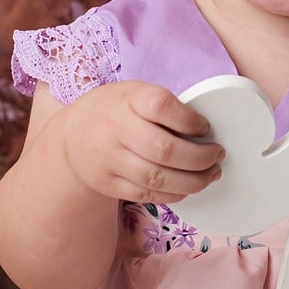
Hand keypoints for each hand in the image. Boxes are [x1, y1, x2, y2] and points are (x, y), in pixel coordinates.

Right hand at [58, 81, 223, 205]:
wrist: (72, 137)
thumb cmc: (114, 111)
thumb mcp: (134, 94)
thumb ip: (164, 106)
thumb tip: (205, 132)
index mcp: (128, 100)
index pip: (162, 107)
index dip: (190, 120)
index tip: (205, 128)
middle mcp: (115, 129)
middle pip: (165, 150)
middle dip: (201, 158)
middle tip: (217, 156)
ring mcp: (109, 159)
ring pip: (158, 178)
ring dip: (193, 181)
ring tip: (210, 175)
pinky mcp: (108, 184)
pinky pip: (147, 195)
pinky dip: (173, 194)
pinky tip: (186, 187)